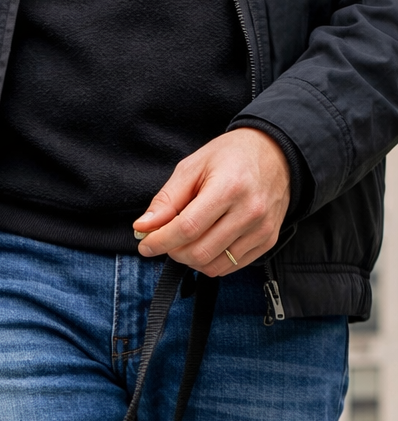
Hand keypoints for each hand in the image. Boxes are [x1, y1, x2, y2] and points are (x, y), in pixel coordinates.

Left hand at [133, 129, 289, 276]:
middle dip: (174, 252)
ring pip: (213, 266)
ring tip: (189, 240)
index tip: (146, 244)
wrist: (276, 153)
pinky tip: (208, 243)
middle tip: (168, 239)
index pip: (187, 228)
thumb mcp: (193, 167)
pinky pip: (230, 267)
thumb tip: (143, 227)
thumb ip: (167, 199)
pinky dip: (211, 262)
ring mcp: (261, 229)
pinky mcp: (267, 240)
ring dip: (191, 259)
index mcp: (229, 187)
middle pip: (199, 252)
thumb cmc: (231, 157)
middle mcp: (249, 211)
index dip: (160, 241)